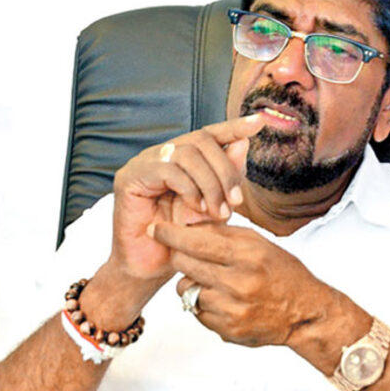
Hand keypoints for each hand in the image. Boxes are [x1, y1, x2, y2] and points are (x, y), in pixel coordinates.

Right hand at [110, 114, 265, 279]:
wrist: (152, 268)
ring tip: (217, 212)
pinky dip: (189, 188)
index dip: (234, 127)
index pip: (211, 134)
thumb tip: (242, 144)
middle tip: (236, 202)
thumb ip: (228, 178)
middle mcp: (164, 154)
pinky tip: (196, 209)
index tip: (259, 122)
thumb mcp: (216, 207)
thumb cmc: (184, 239)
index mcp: (185, 158)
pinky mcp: (130, 176)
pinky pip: (167, 170)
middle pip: (202, 140)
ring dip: (210, 183)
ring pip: (187, 153)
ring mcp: (145, 162)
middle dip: (225, 170)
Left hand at [150, 221, 328, 346]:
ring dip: (192, 283)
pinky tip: (224, 300)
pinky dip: (203, 304)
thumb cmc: (281, 272)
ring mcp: (232, 309)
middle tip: (184, 254)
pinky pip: (196, 312)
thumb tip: (189, 224)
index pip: (197, 242)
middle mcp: (239, 282)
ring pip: (186, 291)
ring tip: (214, 281)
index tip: (155, 229)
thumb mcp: (260, 243)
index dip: (171, 234)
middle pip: (185, 265)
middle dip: (179, 256)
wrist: (304, 312)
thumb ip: (225, 233)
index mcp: (248, 255)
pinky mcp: (227, 330)